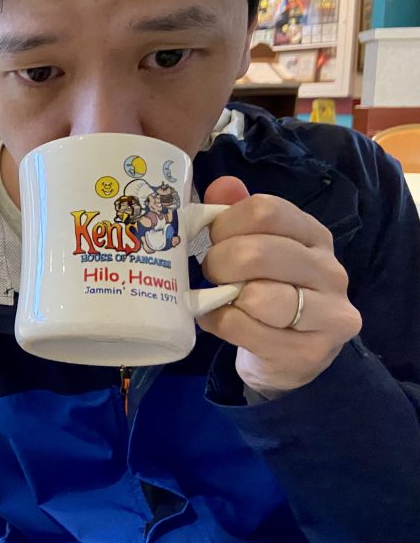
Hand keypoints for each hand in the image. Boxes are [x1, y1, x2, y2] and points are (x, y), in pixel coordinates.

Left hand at [195, 177, 360, 397]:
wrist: (288, 357)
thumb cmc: (267, 291)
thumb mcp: (255, 247)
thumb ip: (237, 214)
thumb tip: (222, 186)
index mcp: (314, 236)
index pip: (266, 210)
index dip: (226, 222)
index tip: (212, 237)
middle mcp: (330, 271)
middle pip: (257, 252)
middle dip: (218, 263)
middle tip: (211, 273)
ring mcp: (327, 314)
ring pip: (257, 296)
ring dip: (221, 297)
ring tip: (219, 298)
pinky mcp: (309, 351)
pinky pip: (244, 329)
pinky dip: (219, 323)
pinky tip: (220, 321)